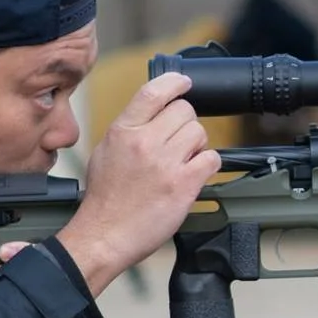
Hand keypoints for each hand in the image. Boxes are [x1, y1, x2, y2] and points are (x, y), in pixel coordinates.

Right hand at [56, 73, 220, 297]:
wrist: (105, 234)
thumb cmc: (105, 198)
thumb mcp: (106, 151)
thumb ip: (130, 128)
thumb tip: (154, 111)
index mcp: (123, 130)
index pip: (154, 91)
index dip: (175, 82)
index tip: (185, 83)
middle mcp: (144, 142)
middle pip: (185, 111)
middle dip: (186, 125)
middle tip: (178, 143)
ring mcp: (165, 163)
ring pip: (200, 133)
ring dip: (197, 146)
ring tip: (182, 162)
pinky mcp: (184, 184)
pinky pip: (212, 159)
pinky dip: (207, 166)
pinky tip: (192, 175)